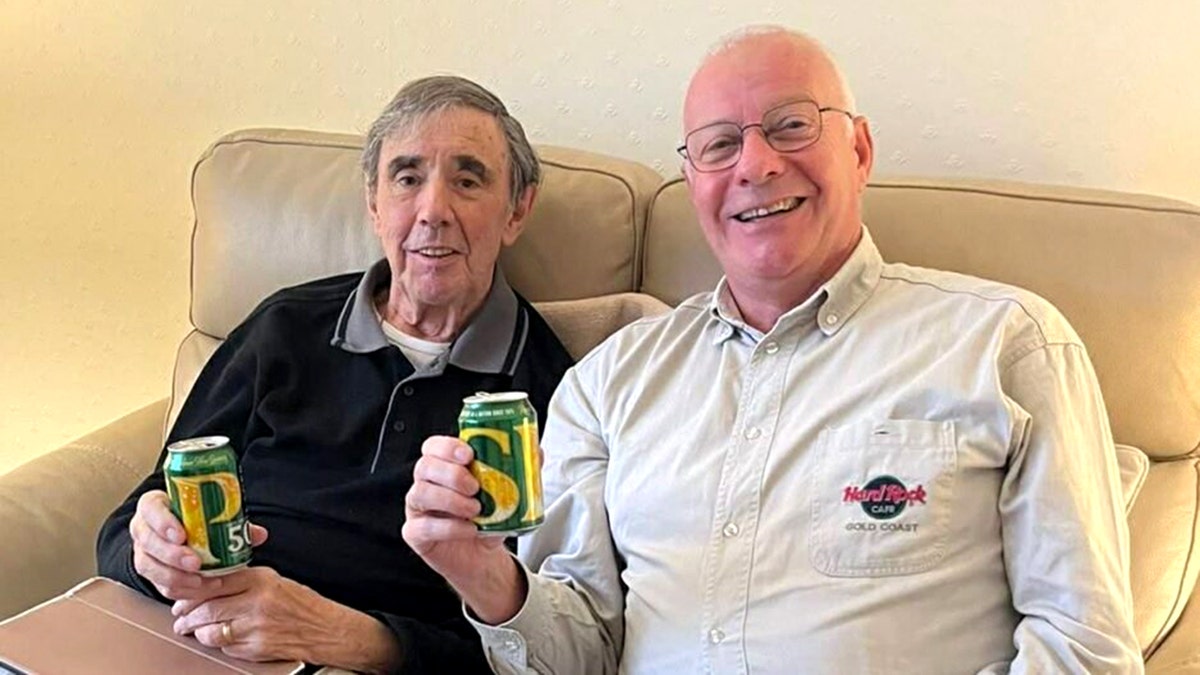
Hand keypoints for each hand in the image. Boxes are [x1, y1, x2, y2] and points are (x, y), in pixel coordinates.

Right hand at [129, 490, 267, 600]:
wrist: (183, 534)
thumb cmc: (196, 520)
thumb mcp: (211, 514)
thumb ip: (232, 522)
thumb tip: (259, 535)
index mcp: (155, 506)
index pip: (150, 508)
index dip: (163, 522)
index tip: (181, 534)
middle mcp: (144, 528)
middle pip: (148, 542)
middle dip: (172, 555)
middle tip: (195, 563)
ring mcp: (144, 552)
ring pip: (150, 567)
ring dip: (176, 577)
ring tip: (201, 580)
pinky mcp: (151, 573)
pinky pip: (159, 585)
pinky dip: (180, 589)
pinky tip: (199, 588)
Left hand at [171, 567, 400, 669]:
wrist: (325, 629)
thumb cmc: (302, 604)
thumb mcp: (276, 580)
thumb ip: (246, 580)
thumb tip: (212, 583)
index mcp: (262, 580)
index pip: (216, 582)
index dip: (193, 591)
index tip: (182, 595)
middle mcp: (257, 603)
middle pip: (208, 608)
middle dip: (187, 614)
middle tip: (180, 616)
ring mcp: (256, 628)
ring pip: (212, 630)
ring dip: (197, 631)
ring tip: (192, 629)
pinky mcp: (256, 649)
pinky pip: (226, 647)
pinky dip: (217, 643)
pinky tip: (217, 638)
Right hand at [402, 436, 522, 622]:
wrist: (483, 557)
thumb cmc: (488, 520)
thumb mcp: (507, 494)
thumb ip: (519, 472)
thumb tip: (536, 452)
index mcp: (445, 467)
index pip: (434, 446)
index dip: (447, 447)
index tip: (468, 454)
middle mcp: (427, 484)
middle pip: (425, 466)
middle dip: (451, 474)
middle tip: (475, 487)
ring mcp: (418, 508)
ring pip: (420, 494)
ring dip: (450, 500)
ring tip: (475, 510)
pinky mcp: (416, 533)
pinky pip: (423, 527)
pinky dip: (449, 528)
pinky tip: (468, 529)